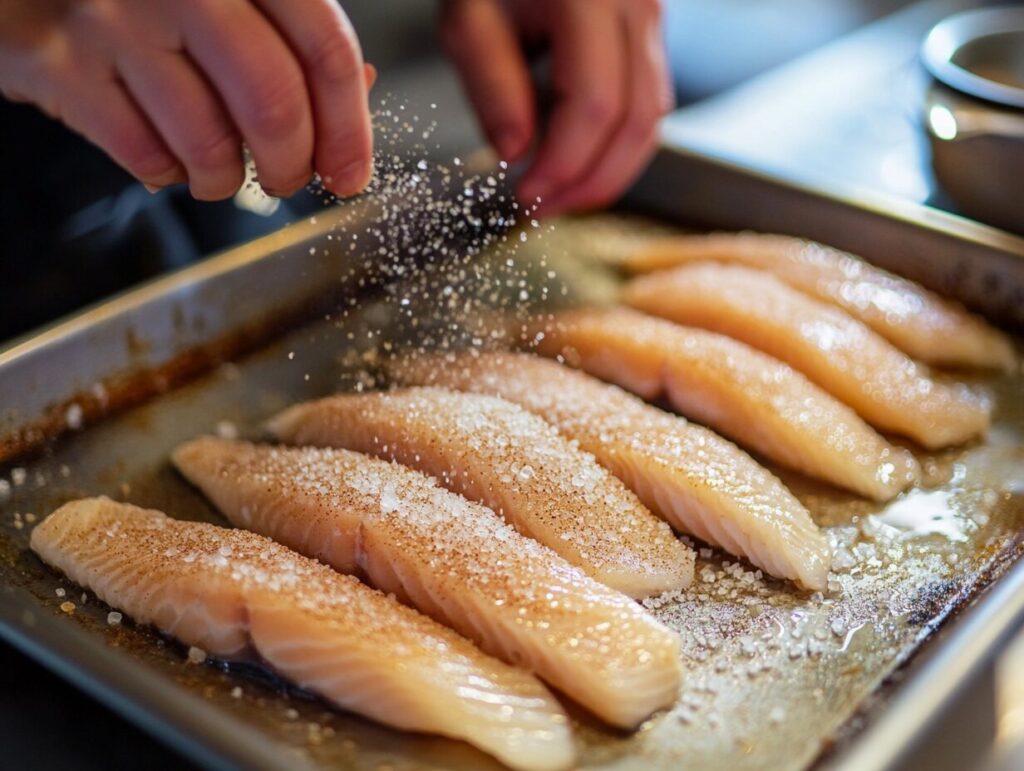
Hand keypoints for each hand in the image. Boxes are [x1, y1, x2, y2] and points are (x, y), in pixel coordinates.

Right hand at [0, 0, 374, 199]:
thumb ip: (294, 35)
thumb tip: (361, 99)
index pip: (325, 48)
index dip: (348, 128)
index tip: (349, 172)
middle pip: (273, 103)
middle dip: (293, 166)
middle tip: (289, 180)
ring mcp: (114, 18)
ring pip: (210, 143)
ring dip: (229, 179)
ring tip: (222, 169)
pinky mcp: (58, 62)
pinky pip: (145, 155)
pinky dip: (170, 173)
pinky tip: (167, 152)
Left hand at [440, 0, 672, 216]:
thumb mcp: (469, 20)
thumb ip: (492, 87)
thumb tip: (516, 154)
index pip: (594, 105)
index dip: (563, 164)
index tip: (525, 196)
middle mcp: (635, 5)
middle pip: (636, 121)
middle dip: (591, 181)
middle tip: (543, 209)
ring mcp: (651, 18)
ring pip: (652, 118)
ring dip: (609, 171)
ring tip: (559, 194)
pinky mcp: (649, 34)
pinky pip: (648, 102)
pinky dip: (616, 144)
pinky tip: (577, 161)